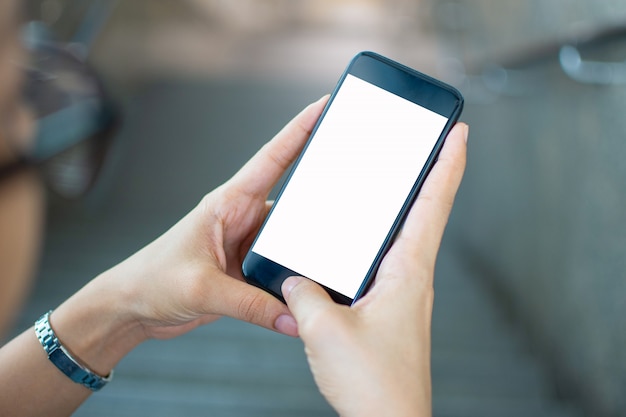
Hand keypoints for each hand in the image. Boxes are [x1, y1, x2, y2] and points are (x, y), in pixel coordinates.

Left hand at [49, 96, 328, 374]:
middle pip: (294, 198)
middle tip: (361, 182)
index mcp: (227, 203)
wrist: (132, 308)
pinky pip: (282, 267)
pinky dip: (296, 276)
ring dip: (310, 246)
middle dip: (324, 188)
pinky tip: (312, 288)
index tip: (326, 104)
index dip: (300, 129)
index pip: (272, 158)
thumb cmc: (152, 281)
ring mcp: (247, 243)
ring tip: (339, 252)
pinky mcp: (248, 268)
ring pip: (292, 238)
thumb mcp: (201, 290)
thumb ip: (250, 306)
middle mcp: (242, 218)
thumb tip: (294, 319)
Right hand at [281, 123, 467, 416]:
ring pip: (405, 238)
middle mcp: (412, 277)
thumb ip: (304, 292)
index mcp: (408, 271)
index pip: (434, 202)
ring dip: (404, 206)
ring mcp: (404, 294)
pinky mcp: (390, 310)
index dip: (448, 162)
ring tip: (390, 182)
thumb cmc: (373, 383)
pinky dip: (377, 242)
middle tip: (425, 143)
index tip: (457, 132)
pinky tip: (353, 245)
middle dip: (430, 173)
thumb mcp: (324, 329)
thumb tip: (293, 279)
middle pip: (426, 212)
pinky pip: (384, 263)